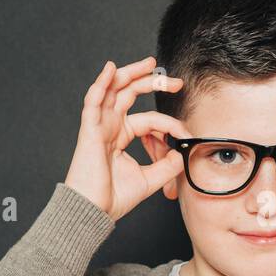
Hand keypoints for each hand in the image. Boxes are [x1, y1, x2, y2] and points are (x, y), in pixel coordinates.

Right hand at [63, 56, 191, 220]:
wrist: (92, 212)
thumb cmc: (112, 199)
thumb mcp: (149, 179)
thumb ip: (166, 165)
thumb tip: (181, 152)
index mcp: (120, 136)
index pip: (149, 119)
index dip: (169, 124)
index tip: (185, 134)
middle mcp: (109, 127)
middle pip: (129, 95)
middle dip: (152, 83)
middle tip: (176, 81)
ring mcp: (98, 126)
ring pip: (113, 90)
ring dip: (131, 74)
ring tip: (149, 63)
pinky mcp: (89, 131)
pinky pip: (93, 101)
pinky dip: (101, 84)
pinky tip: (111, 69)